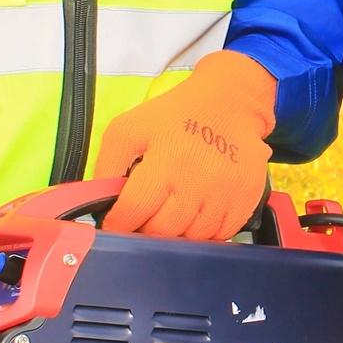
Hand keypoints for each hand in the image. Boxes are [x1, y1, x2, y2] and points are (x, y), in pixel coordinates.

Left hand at [95, 48, 276, 239]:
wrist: (231, 102)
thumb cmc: (176, 115)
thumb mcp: (129, 128)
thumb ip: (107, 166)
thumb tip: (96, 204)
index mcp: (166, 162)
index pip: (133, 213)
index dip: (119, 223)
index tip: (117, 222)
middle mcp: (198, 182)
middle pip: (161, 232)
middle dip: (145, 229)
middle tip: (143, 217)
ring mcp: (225, 194)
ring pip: (191, 239)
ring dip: (176, 233)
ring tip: (171, 212)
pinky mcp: (245, 200)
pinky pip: (220, 236)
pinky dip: (204, 233)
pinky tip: (196, 213)